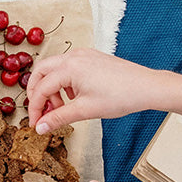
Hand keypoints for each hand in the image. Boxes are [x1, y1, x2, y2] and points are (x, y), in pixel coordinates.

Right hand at [25, 48, 167, 134]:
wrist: (147, 87)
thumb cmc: (121, 96)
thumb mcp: (85, 111)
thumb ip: (59, 118)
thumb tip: (41, 127)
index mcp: (69, 67)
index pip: (41, 88)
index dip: (35, 108)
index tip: (36, 124)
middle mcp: (74, 56)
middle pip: (41, 72)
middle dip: (37, 93)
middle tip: (41, 112)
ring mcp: (83, 54)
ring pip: (54, 69)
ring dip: (51, 88)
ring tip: (62, 108)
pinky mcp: (91, 57)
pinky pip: (68, 67)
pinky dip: (64, 82)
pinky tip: (74, 97)